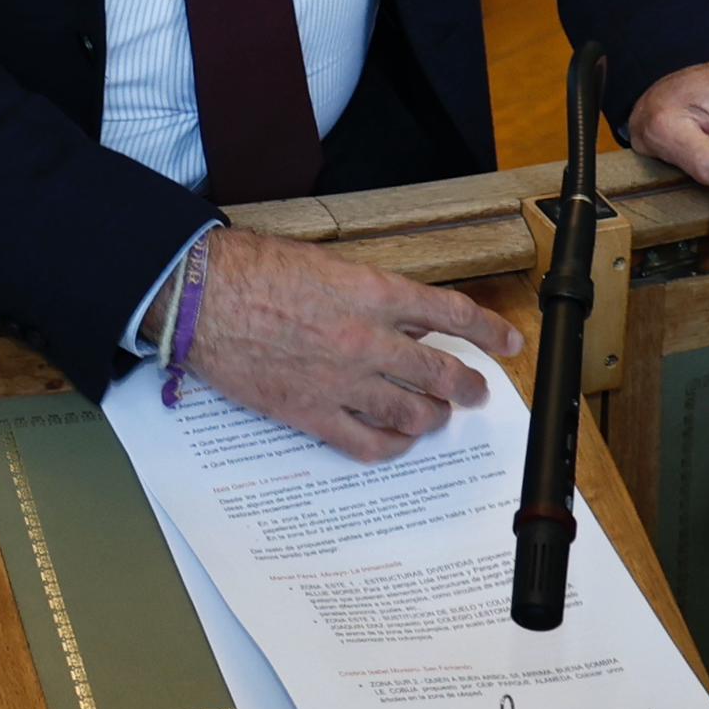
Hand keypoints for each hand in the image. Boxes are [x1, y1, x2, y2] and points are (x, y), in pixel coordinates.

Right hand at [172, 227, 517, 461]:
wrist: (201, 298)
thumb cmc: (252, 269)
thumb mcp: (325, 264)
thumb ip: (369, 292)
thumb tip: (402, 318)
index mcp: (372, 293)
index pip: (451, 315)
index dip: (488, 331)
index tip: (508, 341)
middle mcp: (367, 341)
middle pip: (442, 374)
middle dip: (469, 386)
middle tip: (476, 391)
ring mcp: (342, 382)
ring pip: (414, 413)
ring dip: (434, 416)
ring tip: (437, 415)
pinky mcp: (313, 414)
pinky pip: (368, 442)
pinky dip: (392, 445)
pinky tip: (396, 440)